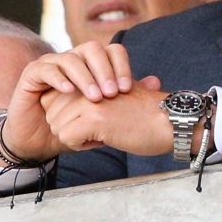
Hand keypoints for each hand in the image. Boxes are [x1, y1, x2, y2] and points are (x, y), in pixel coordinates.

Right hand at [0, 42, 139, 164]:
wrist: (39, 141)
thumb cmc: (73, 127)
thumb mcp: (103, 116)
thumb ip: (127, 98)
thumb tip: (155, 81)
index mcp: (92, 65)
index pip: (111, 51)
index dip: (121, 66)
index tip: (127, 89)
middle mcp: (73, 59)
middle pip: (92, 49)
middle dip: (104, 70)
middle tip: (112, 92)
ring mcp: (52, 63)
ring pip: (70, 58)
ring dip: (85, 77)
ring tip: (95, 97)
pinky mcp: (32, 73)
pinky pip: (46, 68)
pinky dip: (59, 78)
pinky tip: (69, 91)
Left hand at [42, 78, 179, 156]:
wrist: (169, 121)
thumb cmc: (144, 114)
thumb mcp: (111, 98)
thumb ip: (87, 97)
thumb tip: (57, 111)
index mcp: (90, 76)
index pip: (53, 97)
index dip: (67, 114)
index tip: (91, 118)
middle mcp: (87, 84)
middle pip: (51, 113)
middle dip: (69, 127)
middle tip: (99, 127)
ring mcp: (89, 100)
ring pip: (57, 126)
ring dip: (76, 137)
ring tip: (104, 132)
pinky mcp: (93, 119)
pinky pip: (67, 138)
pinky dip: (81, 146)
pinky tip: (103, 139)